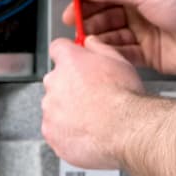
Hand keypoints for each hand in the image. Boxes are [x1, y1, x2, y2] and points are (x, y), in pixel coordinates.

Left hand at [41, 37, 145, 168]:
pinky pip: (55, 130)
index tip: (74, 62)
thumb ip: (98, 48)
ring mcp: (50, 109)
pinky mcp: (51, 132)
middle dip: (69, 86)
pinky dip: (66, 132)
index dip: (67, 55)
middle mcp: (55, 82)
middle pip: (56, 80)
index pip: (58, 49)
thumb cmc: (124, 97)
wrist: (125, 130)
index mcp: (69, 61)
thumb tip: (91, 43)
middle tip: (91, 96)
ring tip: (92, 118)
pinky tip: (86, 132)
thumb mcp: (119, 61)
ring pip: (55, 106)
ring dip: (68, 110)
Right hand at [66, 0, 175, 74]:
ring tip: (87, 45)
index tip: (70, 12)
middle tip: (75, 32)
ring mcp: (146, 36)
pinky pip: (125, 57)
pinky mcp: (152, 57)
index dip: (85, 4)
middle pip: (105, 19)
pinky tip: (103, 56)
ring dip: (99, 42)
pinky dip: (112, 56)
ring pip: (113, 39)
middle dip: (89, 25)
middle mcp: (140, 13)